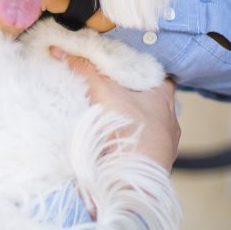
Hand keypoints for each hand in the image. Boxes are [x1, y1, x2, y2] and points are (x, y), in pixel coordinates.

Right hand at [51, 48, 179, 172]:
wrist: (133, 179)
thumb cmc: (129, 131)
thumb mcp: (104, 92)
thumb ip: (84, 70)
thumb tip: (60, 50)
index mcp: (163, 96)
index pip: (156, 73)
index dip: (141, 67)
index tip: (124, 65)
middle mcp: (170, 118)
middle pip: (152, 98)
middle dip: (134, 94)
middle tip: (112, 88)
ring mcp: (165, 142)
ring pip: (149, 123)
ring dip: (133, 119)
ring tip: (111, 113)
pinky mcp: (155, 161)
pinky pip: (144, 145)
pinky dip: (130, 140)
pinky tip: (115, 140)